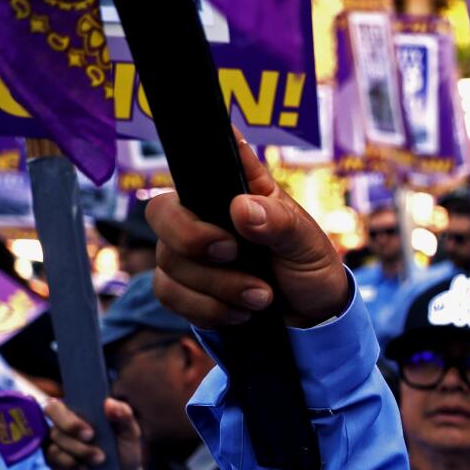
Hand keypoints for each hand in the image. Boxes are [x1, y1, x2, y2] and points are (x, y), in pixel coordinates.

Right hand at [42, 397, 141, 469]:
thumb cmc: (124, 451)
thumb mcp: (130, 434)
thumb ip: (124, 416)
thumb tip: (109, 403)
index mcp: (83, 409)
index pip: (66, 398)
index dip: (71, 412)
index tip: (91, 431)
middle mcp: (65, 420)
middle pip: (51, 410)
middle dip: (70, 425)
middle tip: (91, 437)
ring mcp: (56, 438)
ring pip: (56, 436)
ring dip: (79, 449)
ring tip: (100, 459)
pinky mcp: (53, 457)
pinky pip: (53, 455)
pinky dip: (71, 462)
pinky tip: (85, 468)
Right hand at [149, 134, 350, 328]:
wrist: (308, 317)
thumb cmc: (309, 267)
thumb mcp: (307, 243)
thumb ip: (280, 222)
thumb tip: (241, 208)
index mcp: (236, 189)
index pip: (202, 155)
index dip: (195, 152)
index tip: (217, 183)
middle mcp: (203, 214)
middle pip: (161, 212)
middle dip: (192, 239)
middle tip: (232, 254)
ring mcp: (188, 251)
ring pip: (168, 261)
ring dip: (217, 286)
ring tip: (261, 297)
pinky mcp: (182, 286)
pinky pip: (169, 293)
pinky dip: (207, 308)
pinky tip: (239, 312)